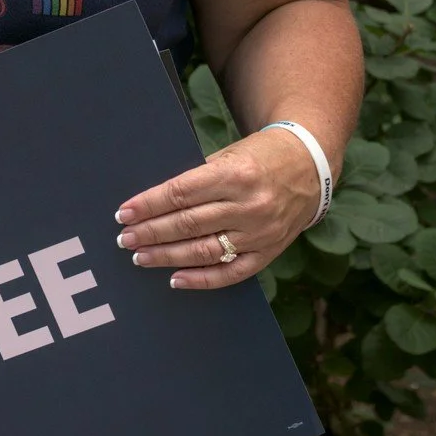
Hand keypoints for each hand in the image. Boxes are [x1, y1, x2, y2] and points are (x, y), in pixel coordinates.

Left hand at [115, 128, 322, 290]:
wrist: (310, 167)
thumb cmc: (259, 157)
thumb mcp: (228, 156)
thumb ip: (197, 179)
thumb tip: (153, 203)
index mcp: (236, 174)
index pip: (181, 193)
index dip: (149, 204)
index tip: (124, 213)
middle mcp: (249, 206)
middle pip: (188, 224)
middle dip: (151, 232)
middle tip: (125, 238)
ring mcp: (261, 233)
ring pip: (205, 251)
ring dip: (167, 257)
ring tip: (141, 256)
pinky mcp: (269, 252)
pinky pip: (231, 273)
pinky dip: (201, 279)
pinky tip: (175, 279)